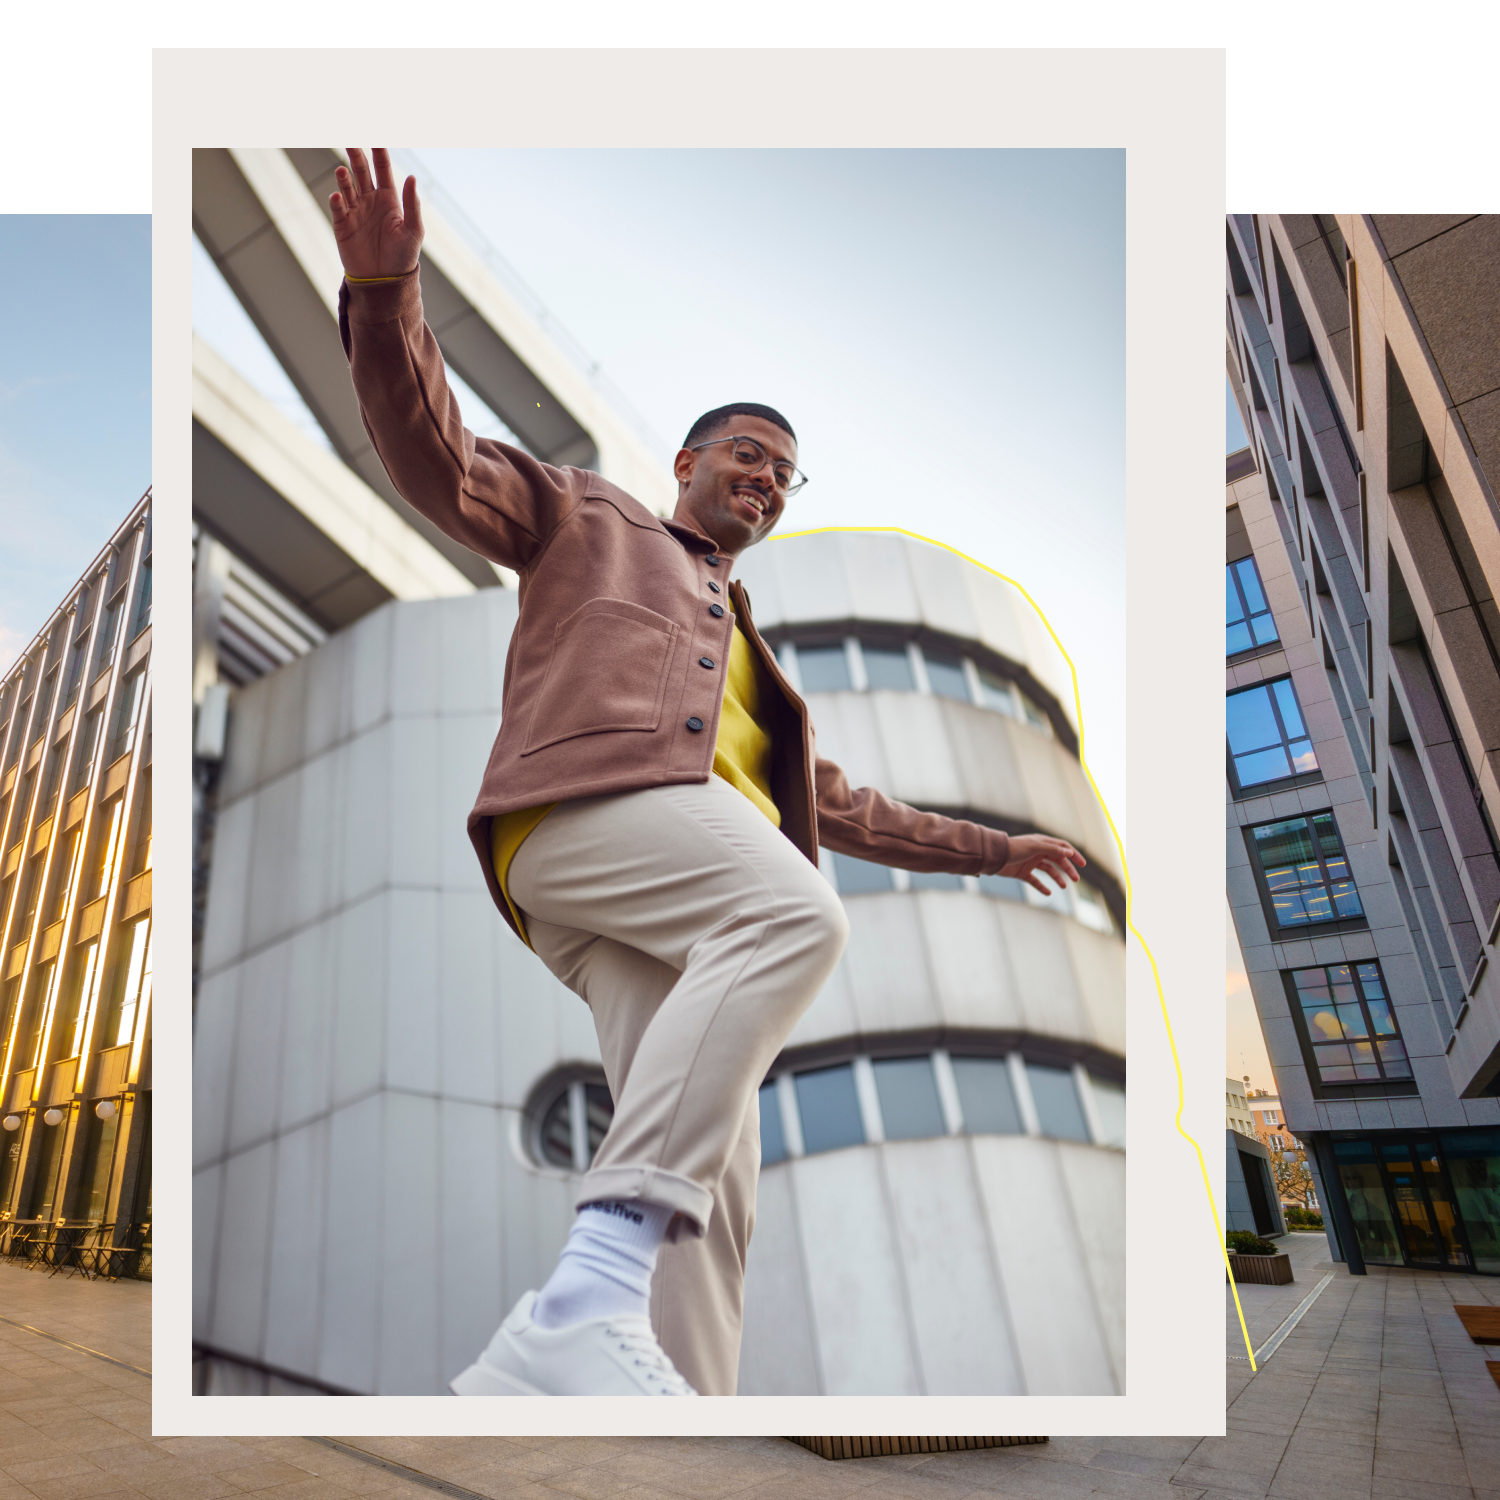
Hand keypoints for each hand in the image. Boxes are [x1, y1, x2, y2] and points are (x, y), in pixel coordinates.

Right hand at [329, 147, 423, 279]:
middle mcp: (370, 200)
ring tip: (344, 170)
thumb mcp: (413, 231)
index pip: (382, 168)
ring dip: (344, 178)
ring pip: (347, 186)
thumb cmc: (403, 257)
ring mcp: (355, 211)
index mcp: (389, 199)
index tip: (375, 137)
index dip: (379, 152)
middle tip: (351, 141)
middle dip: (356, 156)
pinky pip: (338, 208)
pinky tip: (338, 196)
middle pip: (361, 171)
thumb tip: (412, 177)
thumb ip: (412, 205)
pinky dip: (337, 201)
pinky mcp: (342, 225)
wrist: (385, 282)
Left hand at [1000, 834, 1084, 895]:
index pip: (1062, 848)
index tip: (1082, 864)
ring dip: (1057, 878)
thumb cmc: (1014, 849)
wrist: (994, 857)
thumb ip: (1052, 850)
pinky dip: (1042, 887)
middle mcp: (1038, 852)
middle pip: (1057, 860)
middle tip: (1076, 879)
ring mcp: (1030, 863)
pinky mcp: (1022, 873)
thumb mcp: (1035, 847)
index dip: (1073, 855)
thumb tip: (1070, 853)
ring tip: (1064, 886)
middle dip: (1068, 869)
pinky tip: (1049, 893)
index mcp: (1042, 843)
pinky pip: (1035, 881)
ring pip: (1048, 871)